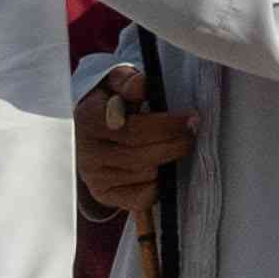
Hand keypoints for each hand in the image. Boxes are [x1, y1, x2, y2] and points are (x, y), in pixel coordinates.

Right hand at [76, 63, 196, 218]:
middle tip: (192, 132)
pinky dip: (157, 186)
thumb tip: (141, 85)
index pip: (135, 129)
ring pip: (146, 175)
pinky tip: (158, 170)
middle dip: (176, 143)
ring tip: (171, 147)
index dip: (168, 126)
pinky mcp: (104, 194)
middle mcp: (87, 151)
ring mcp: (94, 176)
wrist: (87, 130)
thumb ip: (127, 80)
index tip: (191, 118)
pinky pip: (142, 197)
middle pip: (144, 154)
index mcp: (89, 119)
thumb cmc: (108, 104)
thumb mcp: (114, 83)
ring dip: (165, 162)